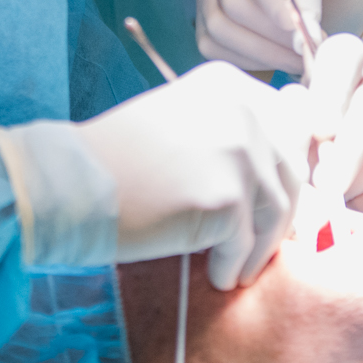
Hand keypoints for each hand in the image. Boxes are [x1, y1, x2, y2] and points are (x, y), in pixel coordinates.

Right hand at [77, 62, 307, 289]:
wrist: (72, 185)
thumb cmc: (118, 161)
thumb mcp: (182, 123)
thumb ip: (230, 132)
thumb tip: (286, 171)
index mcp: (231, 85)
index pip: (290, 126)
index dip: (287, 169)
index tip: (279, 203)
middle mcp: (243, 109)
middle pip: (290, 170)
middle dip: (280, 214)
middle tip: (260, 245)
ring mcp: (240, 150)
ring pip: (277, 211)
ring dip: (259, 247)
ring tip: (236, 268)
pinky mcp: (228, 196)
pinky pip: (247, 243)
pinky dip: (235, 265)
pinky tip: (218, 277)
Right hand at [196, 0, 362, 73]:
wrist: (323, 13)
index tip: (295, 26)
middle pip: (234, 2)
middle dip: (273, 32)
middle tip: (305, 46)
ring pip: (221, 28)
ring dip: (263, 50)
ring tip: (297, 57)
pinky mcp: (204, 26)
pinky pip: (216, 49)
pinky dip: (250, 60)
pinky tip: (278, 60)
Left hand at [282, 35, 362, 218]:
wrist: (348, 174)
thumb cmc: (312, 145)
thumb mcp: (295, 131)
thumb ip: (293, 130)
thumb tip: (298, 138)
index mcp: (344, 68)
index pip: (346, 56)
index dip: (333, 90)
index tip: (319, 130)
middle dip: (349, 150)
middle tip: (325, 184)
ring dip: (359, 181)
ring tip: (334, 201)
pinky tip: (358, 206)